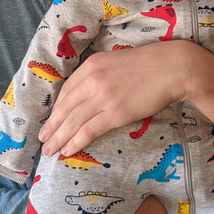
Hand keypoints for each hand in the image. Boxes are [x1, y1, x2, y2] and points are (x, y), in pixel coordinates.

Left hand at [38, 41, 192, 156]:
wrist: (170, 69)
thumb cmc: (147, 66)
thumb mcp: (115, 63)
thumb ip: (98, 75)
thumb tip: (86, 94)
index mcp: (91, 66)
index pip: (66, 91)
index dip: (56, 110)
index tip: (52, 121)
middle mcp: (92, 80)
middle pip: (65, 108)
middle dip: (51, 127)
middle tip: (42, 140)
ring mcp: (103, 97)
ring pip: (73, 121)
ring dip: (59, 138)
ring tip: (50, 150)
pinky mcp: (115, 113)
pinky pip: (89, 130)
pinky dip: (76, 142)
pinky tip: (68, 150)